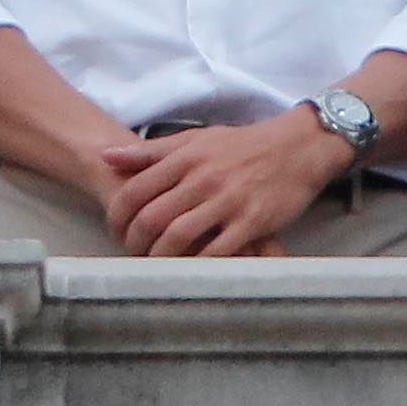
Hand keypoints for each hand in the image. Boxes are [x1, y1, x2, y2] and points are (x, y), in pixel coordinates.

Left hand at [103, 111, 346, 257]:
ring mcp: (229, 201)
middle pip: (151, 219)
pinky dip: (198, 263)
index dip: (116, 218)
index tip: (116, 231)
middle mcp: (204, 179)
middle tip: (133, 252)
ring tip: (156, 263)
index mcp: (187, 158)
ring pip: (178, 237)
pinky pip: (216, 250)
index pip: (134, 192)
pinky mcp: (252, 221)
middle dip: (134, 242)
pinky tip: (191, 267)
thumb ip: (151, 151)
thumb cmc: (244, 145)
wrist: (300, 146)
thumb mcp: (197, 139)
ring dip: (160, 257)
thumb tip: (106, 156)